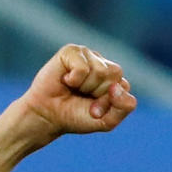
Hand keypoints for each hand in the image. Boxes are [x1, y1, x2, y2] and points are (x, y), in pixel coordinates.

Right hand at [20, 44, 136, 137]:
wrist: (47, 116)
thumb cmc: (76, 116)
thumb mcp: (106, 121)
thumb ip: (123, 108)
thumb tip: (117, 86)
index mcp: (115, 80)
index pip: (124, 88)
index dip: (108, 103)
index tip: (94, 111)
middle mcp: (104, 64)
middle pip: (114, 75)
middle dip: (98, 93)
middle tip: (83, 98)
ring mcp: (88, 55)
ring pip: (100, 71)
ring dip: (85, 87)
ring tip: (74, 89)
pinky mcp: (72, 51)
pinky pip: (83, 67)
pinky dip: (74, 80)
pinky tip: (66, 80)